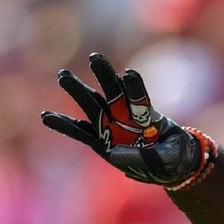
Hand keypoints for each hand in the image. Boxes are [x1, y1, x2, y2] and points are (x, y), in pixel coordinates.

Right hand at [40, 52, 210, 186]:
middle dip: (104, 76)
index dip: (134, 87)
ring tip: (64, 75)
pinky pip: (79, 132)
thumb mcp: (172, 156)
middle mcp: (126, 115)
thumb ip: (151, 155)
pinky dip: (64, 125)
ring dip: (79, 90)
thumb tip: (116, 154)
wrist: (170, 166)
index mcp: (147, 114)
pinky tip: (47, 116)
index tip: (129, 74)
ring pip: (92, 105)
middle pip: (113, 93)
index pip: (139, 97)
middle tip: (96, 57)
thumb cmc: (176, 154)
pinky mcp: (100, 141)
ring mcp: (111, 127)